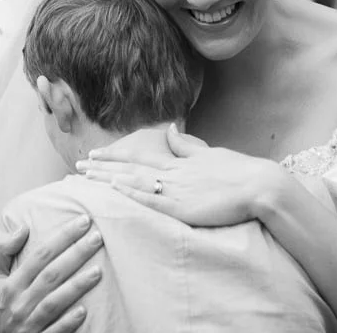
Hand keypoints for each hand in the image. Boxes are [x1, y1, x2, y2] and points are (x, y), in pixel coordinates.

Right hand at [0, 216, 103, 332]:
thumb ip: (2, 251)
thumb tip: (21, 227)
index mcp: (11, 284)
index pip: (40, 255)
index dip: (62, 237)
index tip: (83, 221)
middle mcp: (20, 302)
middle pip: (51, 274)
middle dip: (75, 254)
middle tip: (97, 237)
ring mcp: (29, 323)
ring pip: (54, 302)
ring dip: (76, 287)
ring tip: (98, 271)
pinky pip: (54, 331)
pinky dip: (67, 322)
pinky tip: (84, 310)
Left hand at [75, 124, 285, 226]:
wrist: (260, 185)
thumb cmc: (240, 171)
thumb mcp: (210, 153)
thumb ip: (187, 145)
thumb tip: (171, 129)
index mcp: (179, 161)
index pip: (139, 156)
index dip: (115, 156)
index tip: (95, 155)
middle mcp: (173, 172)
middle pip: (130, 167)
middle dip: (103, 167)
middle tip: (77, 165)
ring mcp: (177, 189)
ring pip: (134, 182)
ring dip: (108, 180)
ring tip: (84, 178)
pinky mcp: (183, 207)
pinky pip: (151, 201)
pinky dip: (130, 194)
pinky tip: (112, 191)